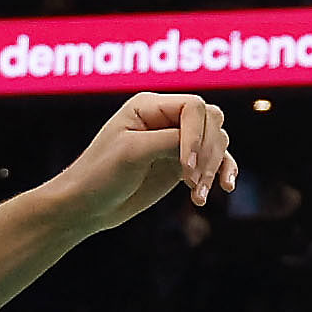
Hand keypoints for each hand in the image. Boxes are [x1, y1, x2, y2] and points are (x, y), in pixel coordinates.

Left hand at [51, 91, 237, 230]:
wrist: (86, 206)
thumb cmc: (101, 174)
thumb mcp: (133, 152)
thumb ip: (171, 141)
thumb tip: (204, 142)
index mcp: (149, 105)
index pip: (193, 107)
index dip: (196, 136)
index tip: (185, 167)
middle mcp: (165, 118)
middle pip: (211, 120)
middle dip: (208, 152)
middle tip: (191, 181)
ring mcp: (176, 140)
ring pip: (217, 140)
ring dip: (214, 168)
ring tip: (197, 195)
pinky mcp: (182, 163)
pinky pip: (216, 159)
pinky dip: (222, 172)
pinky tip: (224, 188)